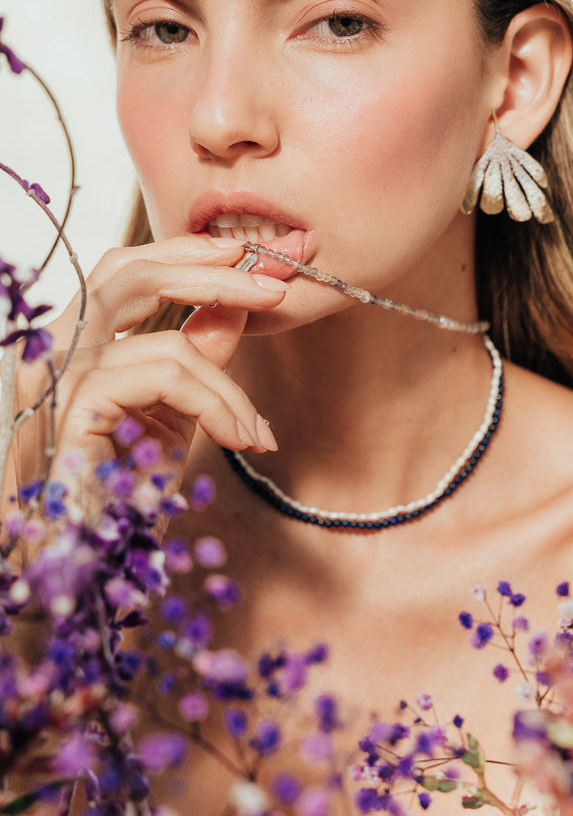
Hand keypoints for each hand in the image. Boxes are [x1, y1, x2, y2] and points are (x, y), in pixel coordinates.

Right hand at [9, 235, 283, 492]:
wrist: (88, 560)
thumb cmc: (120, 496)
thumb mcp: (170, 417)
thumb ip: (195, 361)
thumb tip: (232, 309)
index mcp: (73, 343)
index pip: (122, 271)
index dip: (184, 255)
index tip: (246, 258)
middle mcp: (54, 348)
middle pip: (129, 272)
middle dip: (213, 273)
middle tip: (275, 290)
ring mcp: (57, 375)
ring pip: (170, 344)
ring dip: (229, 389)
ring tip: (255, 433)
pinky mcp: (74, 405)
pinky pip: (166, 379)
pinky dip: (215, 407)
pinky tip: (237, 439)